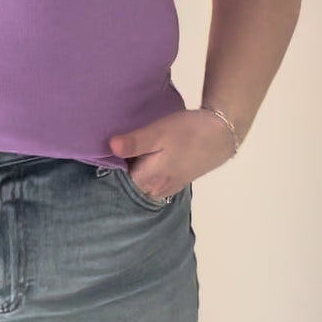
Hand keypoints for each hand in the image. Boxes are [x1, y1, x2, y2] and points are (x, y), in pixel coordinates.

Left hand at [108, 108, 234, 199]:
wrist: (222, 134)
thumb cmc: (188, 132)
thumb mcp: (158, 132)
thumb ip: (134, 142)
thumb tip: (109, 148)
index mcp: (148, 180)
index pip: (117, 183)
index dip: (107, 170)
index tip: (98, 156)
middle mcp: (156, 189)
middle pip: (129, 187)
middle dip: (118, 174)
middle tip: (107, 154)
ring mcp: (167, 186)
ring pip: (141, 185)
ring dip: (133, 173)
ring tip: (124, 156)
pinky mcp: (176, 180)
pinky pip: (153, 182)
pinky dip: (145, 173)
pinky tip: (143, 159)